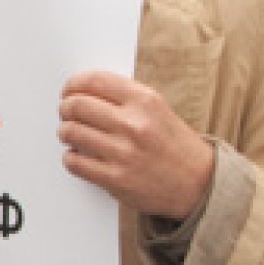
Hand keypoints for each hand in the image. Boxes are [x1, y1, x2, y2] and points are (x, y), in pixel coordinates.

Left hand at [56, 71, 214, 219]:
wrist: (198, 183)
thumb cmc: (175, 145)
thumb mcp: (158, 109)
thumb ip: (125, 98)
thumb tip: (84, 91)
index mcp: (145, 101)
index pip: (95, 81)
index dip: (73, 84)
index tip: (69, 90)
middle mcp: (133, 124)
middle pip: (77, 105)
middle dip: (66, 108)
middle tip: (66, 112)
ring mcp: (123, 153)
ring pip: (71, 132)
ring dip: (65, 132)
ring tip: (70, 133)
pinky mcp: (115, 179)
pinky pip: (74, 162)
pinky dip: (70, 157)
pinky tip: (78, 155)